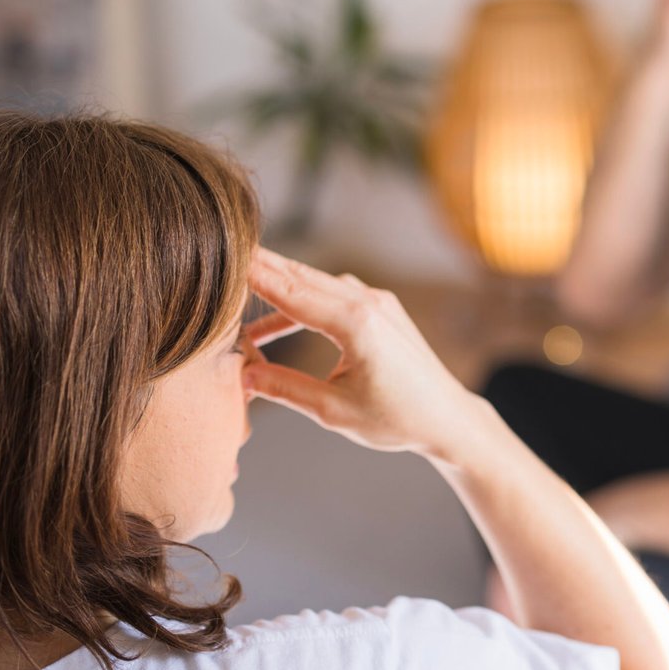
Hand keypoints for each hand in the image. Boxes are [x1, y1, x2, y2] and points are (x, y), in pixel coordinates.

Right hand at [241, 248, 488, 466]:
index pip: (291, 292)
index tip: (222, 255)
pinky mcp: (382, 309)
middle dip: (262, 265)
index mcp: (356, 323)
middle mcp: (368, 302)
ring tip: (241, 281)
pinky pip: (334, 295)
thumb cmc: (397, 419)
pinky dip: (304, 300)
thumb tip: (243, 373)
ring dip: (281, 283)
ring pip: (318, 282)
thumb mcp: (333, 410)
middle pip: (302, 276)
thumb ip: (284, 388)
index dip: (253, 274)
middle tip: (222, 250)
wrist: (447, 418)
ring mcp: (378, 302)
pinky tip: (279, 318)